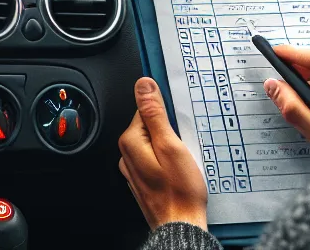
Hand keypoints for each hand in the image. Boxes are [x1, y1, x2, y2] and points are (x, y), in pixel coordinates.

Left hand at [118, 77, 207, 229]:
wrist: (181, 226)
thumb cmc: (179, 191)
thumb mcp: (170, 145)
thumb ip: (155, 114)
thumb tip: (143, 85)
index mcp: (130, 142)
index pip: (145, 110)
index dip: (165, 113)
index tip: (178, 123)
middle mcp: (126, 155)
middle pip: (148, 127)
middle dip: (168, 131)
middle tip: (183, 145)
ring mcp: (134, 169)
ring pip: (153, 144)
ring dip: (169, 146)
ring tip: (182, 159)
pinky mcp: (144, 179)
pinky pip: (154, 159)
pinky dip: (167, 159)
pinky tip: (178, 169)